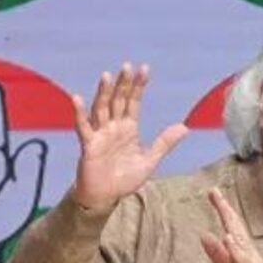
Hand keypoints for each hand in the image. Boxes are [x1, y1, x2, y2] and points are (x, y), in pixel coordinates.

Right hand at [71, 63, 188, 209]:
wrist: (106, 197)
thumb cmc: (125, 179)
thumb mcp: (150, 160)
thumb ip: (164, 143)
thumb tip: (185, 127)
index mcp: (128, 129)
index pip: (134, 102)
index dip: (139, 86)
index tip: (145, 69)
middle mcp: (113, 127)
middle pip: (118, 100)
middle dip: (123, 84)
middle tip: (127, 65)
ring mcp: (100, 135)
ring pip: (101, 109)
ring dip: (103, 92)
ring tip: (107, 75)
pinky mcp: (89, 146)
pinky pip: (84, 128)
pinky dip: (80, 113)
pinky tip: (77, 98)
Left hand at [200, 188, 262, 262]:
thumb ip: (217, 254)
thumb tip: (204, 235)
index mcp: (241, 250)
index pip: (230, 225)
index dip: (222, 208)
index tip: (213, 192)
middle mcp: (246, 251)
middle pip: (235, 226)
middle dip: (224, 209)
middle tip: (214, 192)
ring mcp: (249, 262)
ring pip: (239, 239)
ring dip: (231, 223)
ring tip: (222, 208)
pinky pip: (242, 260)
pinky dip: (235, 248)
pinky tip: (228, 238)